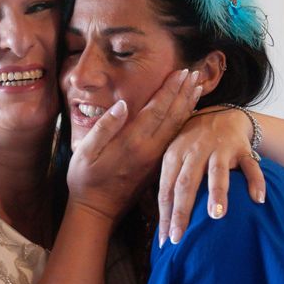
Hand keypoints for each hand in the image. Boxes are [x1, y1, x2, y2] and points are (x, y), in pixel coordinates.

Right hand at [67, 69, 201, 225]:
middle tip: (196, 74)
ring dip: (188, 106)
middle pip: (172, 116)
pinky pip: (175, 140)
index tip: (181, 72)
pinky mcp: (156, 167)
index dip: (170, 90)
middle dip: (184, 93)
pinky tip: (188, 115)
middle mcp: (149, 150)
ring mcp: (155, 160)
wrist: (96, 210)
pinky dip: (184, 123)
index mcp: (132, 142)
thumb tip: (123, 104)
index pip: (157, 110)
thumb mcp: (85, 151)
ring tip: (198, 89)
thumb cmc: (85, 179)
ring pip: (177, 128)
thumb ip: (105, 126)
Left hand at [157, 107, 265, 246]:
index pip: (166, 189)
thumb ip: (169, 184)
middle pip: (186, 183)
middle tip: (179, 236)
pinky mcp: (241, 148)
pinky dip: (255, 181)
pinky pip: (250, 166)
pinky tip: (258, 199)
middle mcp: (195, 151)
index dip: (164, 214)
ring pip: (217, 172)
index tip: (164, 240)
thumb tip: (161, 225)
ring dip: (217, 193)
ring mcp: (219, 149)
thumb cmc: (191, 145)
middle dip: (182, 211)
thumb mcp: (175, 157)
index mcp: (174, 155)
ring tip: (216, 216)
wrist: (220, 114)